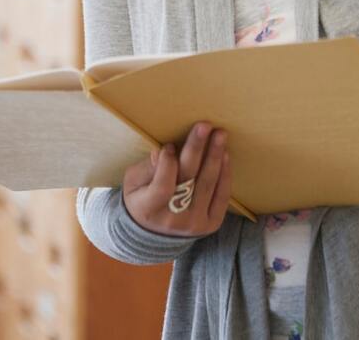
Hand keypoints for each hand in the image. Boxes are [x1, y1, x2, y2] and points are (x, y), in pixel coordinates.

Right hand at [122, 122, 232, 237]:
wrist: (154, 233)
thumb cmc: (141, 198)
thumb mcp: (134, 183)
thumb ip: (147, 168)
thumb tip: (161, 153)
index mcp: (148, 210)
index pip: (161, 186)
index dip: (167, 164)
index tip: (169, 145)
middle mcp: (173, 220)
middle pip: (188, 179)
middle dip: (197, 149)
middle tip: (205, 126)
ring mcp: (194, 223)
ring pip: (207, 184)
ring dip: (215, 156)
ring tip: (220, 134)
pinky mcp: (210, 224)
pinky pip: (221, 196)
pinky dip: (225, 174)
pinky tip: (225, 155)